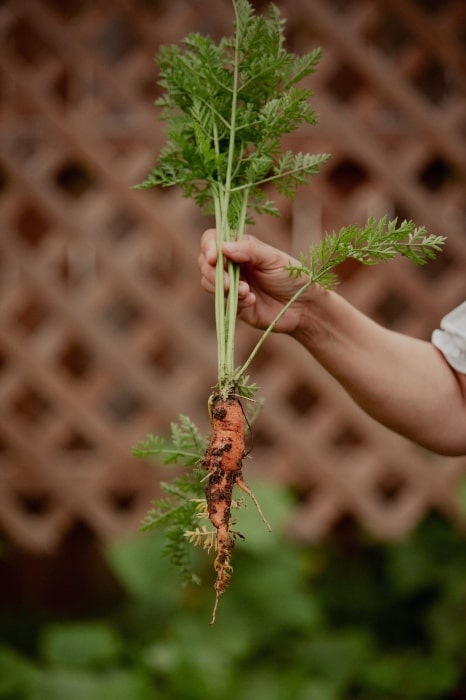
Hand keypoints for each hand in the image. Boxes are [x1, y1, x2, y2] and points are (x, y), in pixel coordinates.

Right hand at [198, 230, 320, 333]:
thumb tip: (223, 248)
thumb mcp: (273, 259)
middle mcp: (232, 264)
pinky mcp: (233, 304)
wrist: (303, 306)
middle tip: (229, 282)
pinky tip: (251, 300)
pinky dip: (234, 300)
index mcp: (241, 247)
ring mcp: (231, 284)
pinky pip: (221, 301)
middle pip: (205, 262)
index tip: (214, 257)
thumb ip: (250, 251)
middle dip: (213, 272)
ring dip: (223, 287)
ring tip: (246, 291)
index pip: (213, 239)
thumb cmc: (292, 277)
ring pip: (208, 282)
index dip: (208, 246)